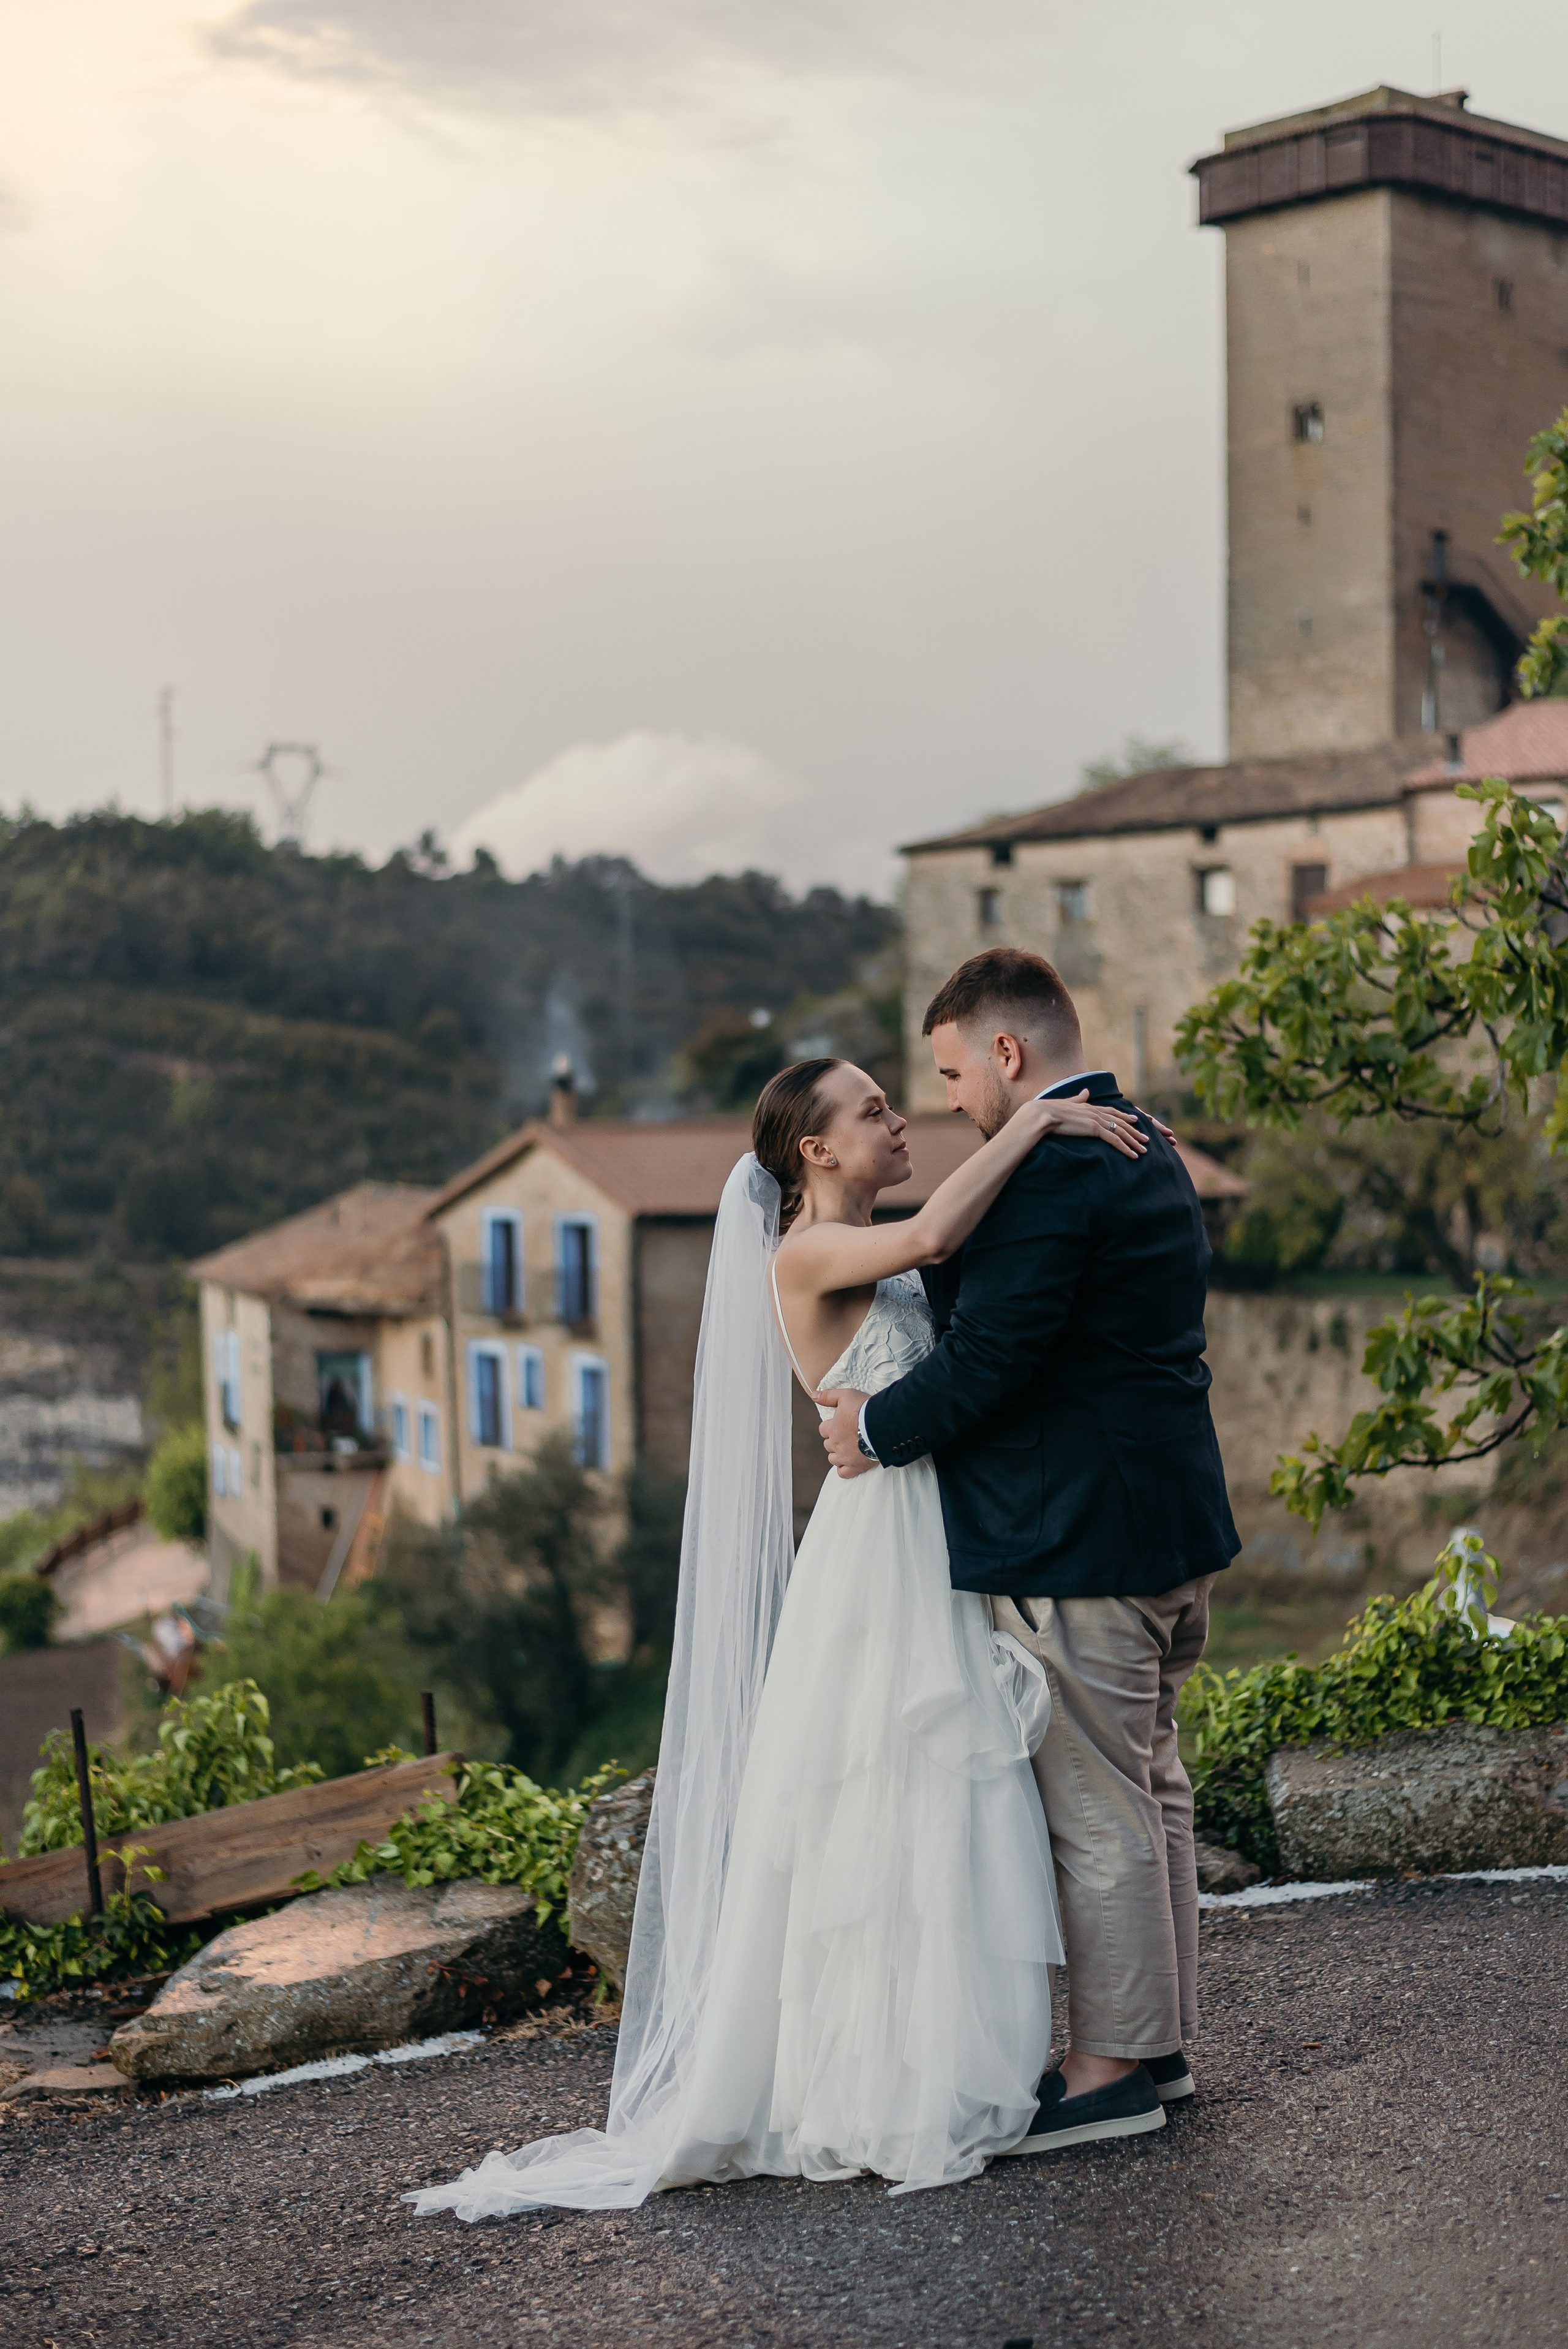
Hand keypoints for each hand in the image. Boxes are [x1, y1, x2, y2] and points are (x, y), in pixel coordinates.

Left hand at [815, 1387, 874, 1477]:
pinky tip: (849, 1463)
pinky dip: (844, 1469)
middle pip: (828, 1445)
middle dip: (834, 1440)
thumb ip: (828, 1396)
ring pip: (833, 1459)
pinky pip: (843, 1473)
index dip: (830, 1426)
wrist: (882, 1426)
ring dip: (838, 1454)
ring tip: (848, 1448)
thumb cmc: (865, 1410)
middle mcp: (836, 1444)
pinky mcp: (856, 1467)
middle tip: (847, 1435)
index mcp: (832, 1428)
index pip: (823, 1430)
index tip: (839, 1424)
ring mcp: (845, 1457)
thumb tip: (813, 1396)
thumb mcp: (846, 1396)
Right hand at [1032, 1090, 1147, 1159]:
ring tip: (1144, 1150)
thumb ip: (1078, 1099)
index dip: (1124, 1116)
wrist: (1043, 1114)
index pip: (1111, 1111)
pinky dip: (1126, 1148)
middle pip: (1121, 1122)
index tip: (1135, 1120)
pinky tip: (1133, 1155)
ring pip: (1122, 1131)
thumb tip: (1085, 1091)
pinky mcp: (1095, 1129)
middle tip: (1146, 1138)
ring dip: (1134, 1141)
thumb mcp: (1067, 1103)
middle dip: (1135, 1131)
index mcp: (1089, 1106)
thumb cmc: (1048, 1111)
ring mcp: (1096, 1120)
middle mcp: (1096, 1111)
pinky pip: (1115, 1140)